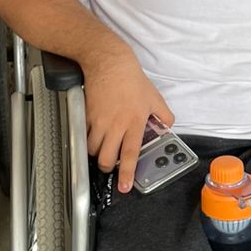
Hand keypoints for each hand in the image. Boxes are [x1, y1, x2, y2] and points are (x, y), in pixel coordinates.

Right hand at [83, 46, 172, 191]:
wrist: (109, 63)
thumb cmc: (131, 80)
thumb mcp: (154, 97)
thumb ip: (164, 115)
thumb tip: (167, 127)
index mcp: (134, 122)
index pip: (130, 154)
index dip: (127, 174)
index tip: (125, 187)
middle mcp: (115, 125)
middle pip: (106, 158)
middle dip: (107, 167)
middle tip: (111, 165)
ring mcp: (98, 121)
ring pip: (93, 149)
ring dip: (97, 154)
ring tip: (103, 148)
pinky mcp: (86, 115)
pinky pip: (83, 136)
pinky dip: (87, 140)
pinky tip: (92, 136)